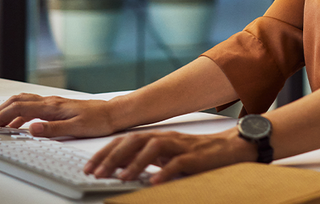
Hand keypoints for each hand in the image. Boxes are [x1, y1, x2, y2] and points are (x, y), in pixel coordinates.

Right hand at [0, 93, 115, 138]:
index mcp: (52, 106)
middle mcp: (51, 102)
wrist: (112, 113)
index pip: (19, 109)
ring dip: (7, 111)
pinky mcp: (56, 107)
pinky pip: (32, 107)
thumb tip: (31, 128)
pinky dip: (19, 114)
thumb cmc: (97, 120)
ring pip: (24, 102)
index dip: (1, 117)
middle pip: (18, 101)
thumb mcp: (76, 128)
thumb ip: (52, 129)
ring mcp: (53, 103)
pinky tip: (17, 125)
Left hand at [84, 128, 256, 183]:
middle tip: (97, 173)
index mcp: (157, 138)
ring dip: (135, 163)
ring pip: (154, 148)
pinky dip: (165, 171)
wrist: (230, 148)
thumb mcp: (168, 157)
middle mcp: (166, 138)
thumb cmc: (197, 154)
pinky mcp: (195, 157)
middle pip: (135, 140)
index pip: (126, 140)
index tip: (89, 167)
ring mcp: (180, 146)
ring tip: (121, 177)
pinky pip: (178, 163)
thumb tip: (119, 168)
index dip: (106, 152)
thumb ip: (147, 160)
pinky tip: (154, 182)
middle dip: (113, 156)